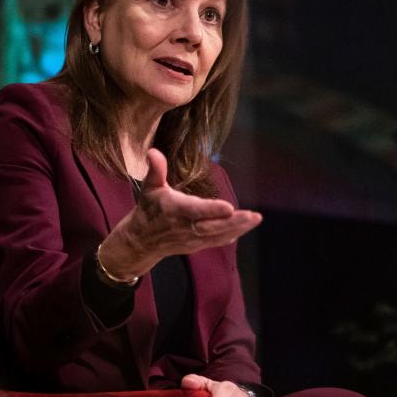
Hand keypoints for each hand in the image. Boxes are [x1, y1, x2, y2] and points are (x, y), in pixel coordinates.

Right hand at [98, 149, 261, 278]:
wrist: (140, 241)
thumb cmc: (148, 209)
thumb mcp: (150, 187)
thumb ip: (156, 169)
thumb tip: (153, 151)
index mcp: (175, 210)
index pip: (195, 210)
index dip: (212, 210)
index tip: (228, 207)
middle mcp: (185, 226)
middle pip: (212, 226)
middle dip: (234, 222)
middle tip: (254, 216)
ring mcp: (192, 239)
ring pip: (217, 235)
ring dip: (238, 228)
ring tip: (255, 219)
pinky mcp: (196, 246)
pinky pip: (216, 241)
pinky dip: (230, 235)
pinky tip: (245, 228)